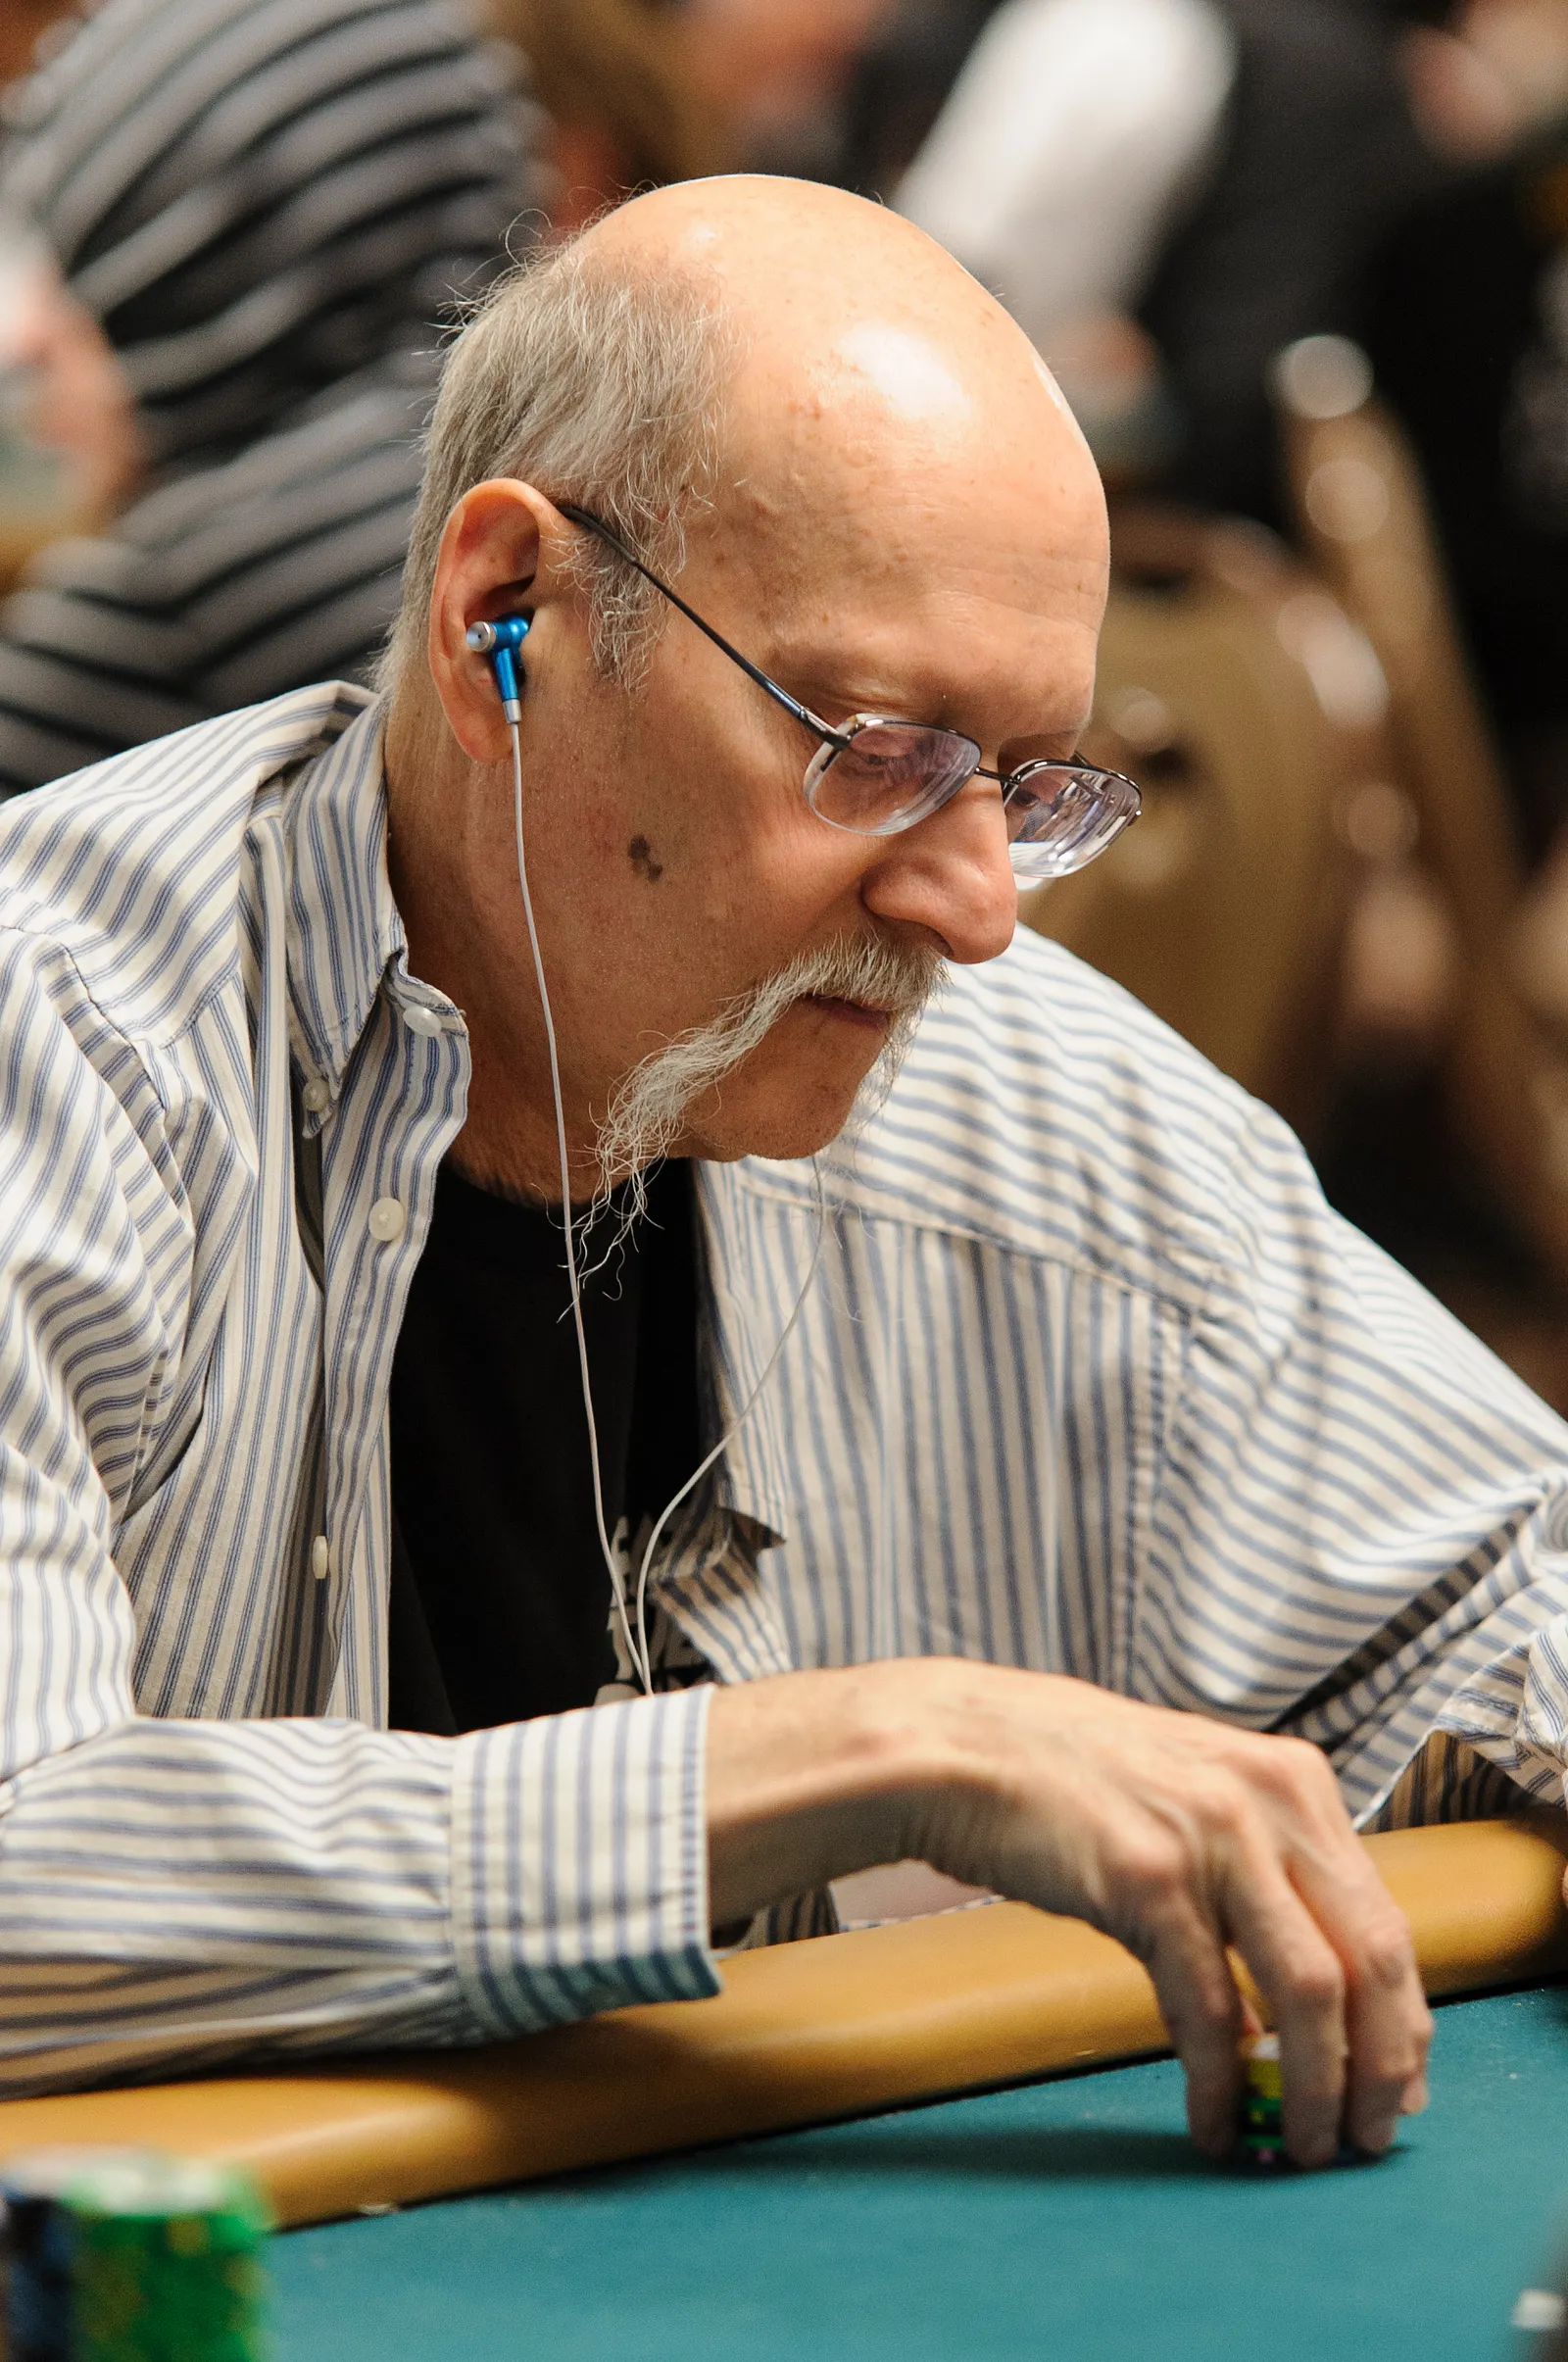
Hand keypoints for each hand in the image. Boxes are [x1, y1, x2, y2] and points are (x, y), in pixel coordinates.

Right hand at [705, 1659, 1430, 2169]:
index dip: (1403, 2020)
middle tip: (1365, 2136)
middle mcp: (1267, 1800)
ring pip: (1308, 1993)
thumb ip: (1263, 1864)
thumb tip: (1315, 1981)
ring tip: (1300, 2143)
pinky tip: (1211, 2117)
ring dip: (1316, 2087)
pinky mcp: (1146, 1878)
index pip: (1387, 1920)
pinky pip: (1208, 2008)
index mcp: (1293, 1779)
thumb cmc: (1075, 1780)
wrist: (964, 1747)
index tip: (1397, 2086)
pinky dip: (1218, 2080)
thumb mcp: (1197, 1793)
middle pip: (1370, 1961)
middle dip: (1379, 2069)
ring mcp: (1210, 1836)